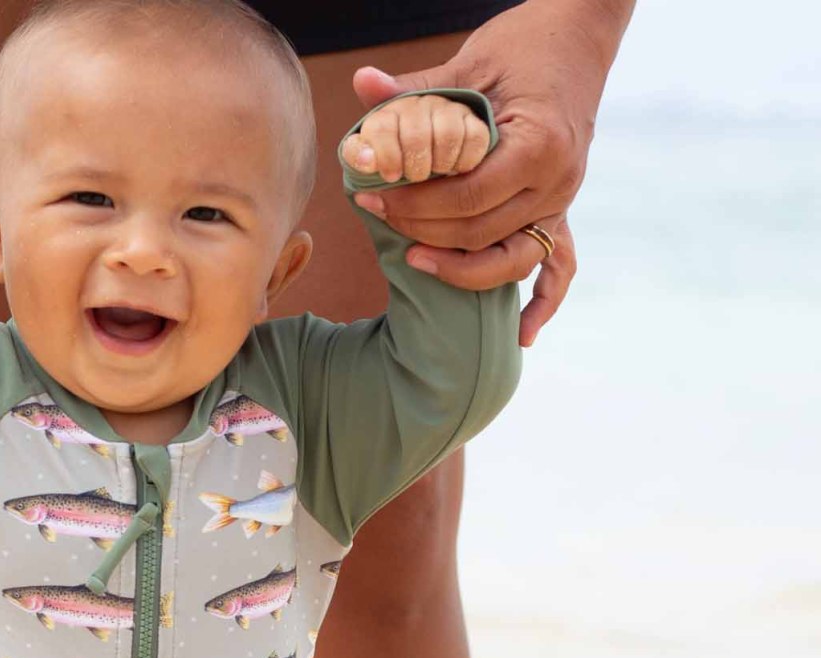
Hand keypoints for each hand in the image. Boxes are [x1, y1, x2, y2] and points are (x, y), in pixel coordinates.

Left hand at [347, 0, 633, 344]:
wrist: (580, 35)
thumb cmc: (524, 44)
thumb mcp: (468, 66)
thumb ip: (417, 90)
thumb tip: (361, 87)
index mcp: (539, 146)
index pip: (468, 199)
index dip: (416, 206)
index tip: (373, 198)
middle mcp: (559, 182)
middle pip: (481, 233)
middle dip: (423, 231)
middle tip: (378, 218)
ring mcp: (563, 201)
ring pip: (511, 260)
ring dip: (461, 270)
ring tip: (413, 262)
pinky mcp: (559, 209)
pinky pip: (560, 268)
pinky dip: (543, 303)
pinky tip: (522, 337)